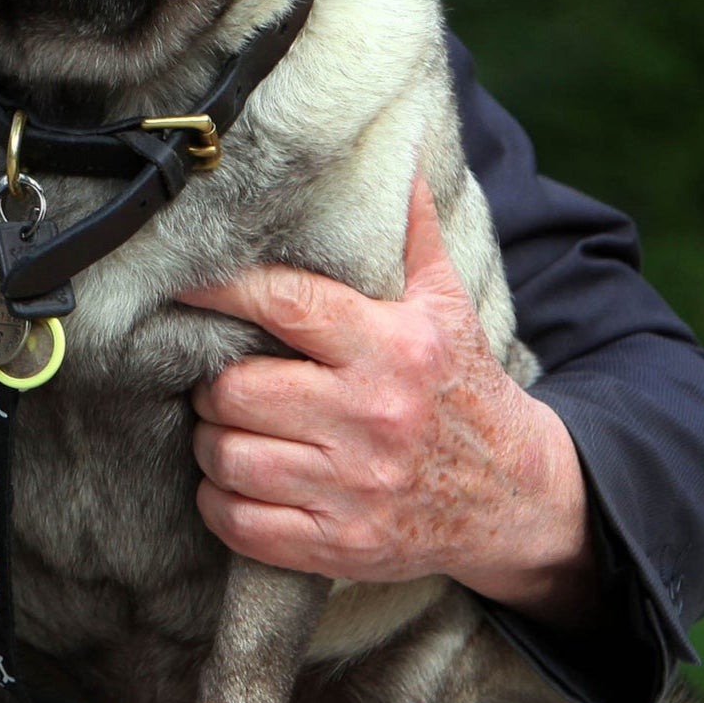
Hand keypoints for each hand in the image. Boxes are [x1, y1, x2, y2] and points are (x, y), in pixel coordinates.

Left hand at [174, 178, 598, 626]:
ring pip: (228, 455)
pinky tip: (237, 482)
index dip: (220, 290)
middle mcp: (371, 416)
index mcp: (392, 346)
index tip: (183, 284)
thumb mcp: (448, 306)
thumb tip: (397, 157)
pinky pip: (240, 522)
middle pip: (237, 389)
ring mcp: (355, 487)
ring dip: (214, 442)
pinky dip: (221, 502)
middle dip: (216, 382)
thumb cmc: (462, 389)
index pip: (284, 304)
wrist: (520, 499)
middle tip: (225, 379)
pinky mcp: (341, 546)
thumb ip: (412, 235)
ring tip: (230, 429)